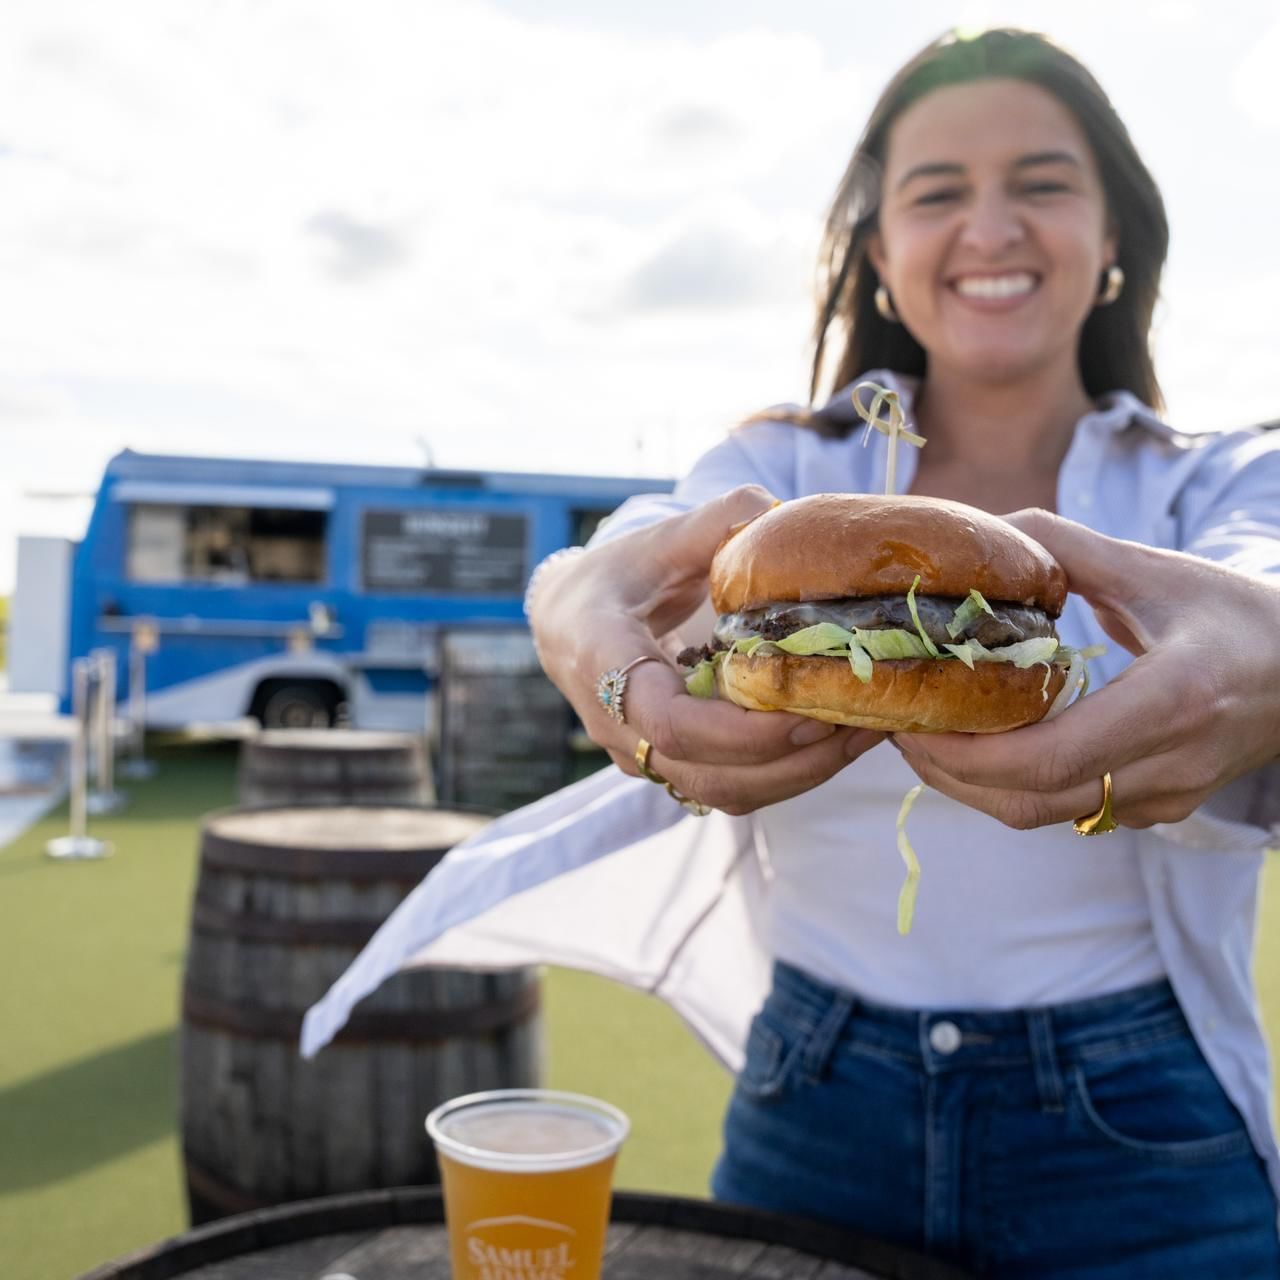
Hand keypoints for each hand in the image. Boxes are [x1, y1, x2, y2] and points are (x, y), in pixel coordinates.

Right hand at [529, 484, 881, 814]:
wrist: (567, 621)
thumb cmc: (615, 576)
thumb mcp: (656, 540)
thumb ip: (716, 522)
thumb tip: (781, 515)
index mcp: (603, 662)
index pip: (670, 724)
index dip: (742, 732)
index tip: (807, 710)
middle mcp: (616, 724)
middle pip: (708, 773)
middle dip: (793, 758)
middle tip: (860, 718)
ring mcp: (641, 754)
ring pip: (724, 791)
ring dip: (800, 772)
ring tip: (865, 729)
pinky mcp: (668, 766)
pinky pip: (729, 786)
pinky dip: (787, 772)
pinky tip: (835, 737)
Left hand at [893, 509, 1279, 830]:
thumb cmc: (1238, 616)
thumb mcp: (1157, 570)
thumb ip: (1068, 548)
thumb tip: (988, 532)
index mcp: (1171, 702)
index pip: (1048, 759)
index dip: (965, 752)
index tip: (914, 717)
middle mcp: (1168, 765)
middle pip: (1028, 801)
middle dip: (947, 770)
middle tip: (901, 723)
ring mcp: (1164, 798)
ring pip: (1040, 816)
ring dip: (971, 784)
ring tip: (928, 733)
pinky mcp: (1158, 810)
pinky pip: (1066, 811)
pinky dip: (1011, 785)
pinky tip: (984, 743)